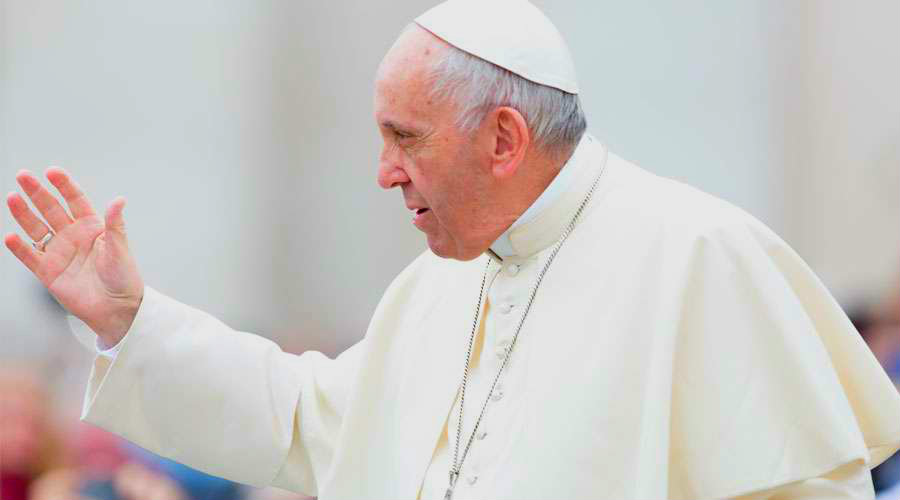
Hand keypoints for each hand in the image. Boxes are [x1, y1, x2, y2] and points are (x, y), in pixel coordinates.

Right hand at [5, 167, 143, 346]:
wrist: (117, 308)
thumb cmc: (123, 278)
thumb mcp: (120, 248)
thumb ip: (115, 224)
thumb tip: (119, 200)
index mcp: (92, 227)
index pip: (75, 200)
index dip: (64, 185)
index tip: (52, 172)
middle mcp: (73, 236)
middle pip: (51, 209)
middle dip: (37, 192)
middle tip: (23, 176)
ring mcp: (59, 252)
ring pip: (36, 228)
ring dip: (24, 214)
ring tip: (12, 198)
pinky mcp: (48, 271)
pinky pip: (29, 256)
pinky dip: (19, 247)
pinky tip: (11, 237)